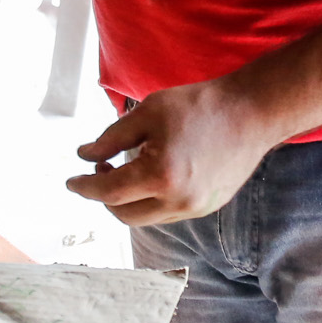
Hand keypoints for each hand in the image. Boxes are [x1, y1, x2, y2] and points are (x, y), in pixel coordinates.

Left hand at [66, 77, 279, 225]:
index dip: (84, 187)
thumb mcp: (147, 113)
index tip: (70, 182)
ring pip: (147, 217)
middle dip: (105, 197)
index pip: (109, 193)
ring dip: (129, 200)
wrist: (251, 112)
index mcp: (160, 175)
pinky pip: (168, 213)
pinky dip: (152, 200)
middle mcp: (178, 201)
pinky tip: (153, 174)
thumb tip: (85, 156)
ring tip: (127, 169)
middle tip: (100, 170)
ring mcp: (196, 208)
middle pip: (125, 215)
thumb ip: (111, 139)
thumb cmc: (198, 105)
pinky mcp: (208, 207)